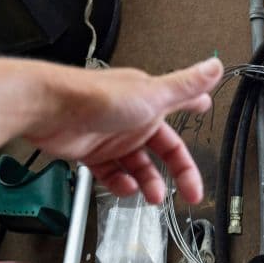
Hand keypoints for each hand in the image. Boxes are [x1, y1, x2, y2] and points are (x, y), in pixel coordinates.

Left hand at [25, 57, 223, 203]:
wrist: (48, 107)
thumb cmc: (97, 97)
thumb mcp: (153, 93)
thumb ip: (186, 85)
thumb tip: (215, 66)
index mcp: (149, 104)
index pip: (179, 115)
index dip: (194, 115)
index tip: (205, 112)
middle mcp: (131, 120)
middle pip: (162, 151)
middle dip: (178, 173)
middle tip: (190, 193)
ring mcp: (110, 137)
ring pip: (138, 166)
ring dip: (148, 183)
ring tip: (153, 196)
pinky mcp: (90, 152)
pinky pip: (111, 173)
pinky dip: (120, 183)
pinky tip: (126, 188)